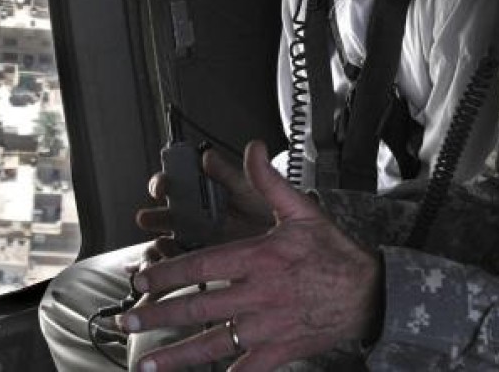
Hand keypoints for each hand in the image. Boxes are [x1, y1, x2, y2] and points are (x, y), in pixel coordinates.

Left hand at [121, 141, 382, 371]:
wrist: (371, 295)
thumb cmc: (333, 254)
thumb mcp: (302, 211)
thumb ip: (269, 182)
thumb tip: (252, 149)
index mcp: (258, 259)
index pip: (202, 265)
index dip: (167, 273)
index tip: (141, 279)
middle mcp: (259, 295)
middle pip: (199, 307)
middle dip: (158, 315)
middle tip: (127, 320)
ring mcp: (268, 327)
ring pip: (214, 343)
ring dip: (176, 356)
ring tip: (145, 365)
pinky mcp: (280, 351)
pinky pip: (245, 369)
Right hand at [135, 144, 272, 263]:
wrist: (296, 252)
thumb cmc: (274, 218)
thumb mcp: (254, 192)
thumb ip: (231, 175)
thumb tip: (209, 156)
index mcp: (208, 197)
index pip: (178, 187)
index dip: (164, 186)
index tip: (160, 189)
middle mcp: (201, 220)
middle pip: (168, 218)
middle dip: (156, 219)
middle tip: (148, 220)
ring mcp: (202, 246)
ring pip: (170, 246)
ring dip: (160, 248)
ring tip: (160, 247)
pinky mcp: (206, 272)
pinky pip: (182, 273)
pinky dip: (171, 275)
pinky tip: (168, 276)